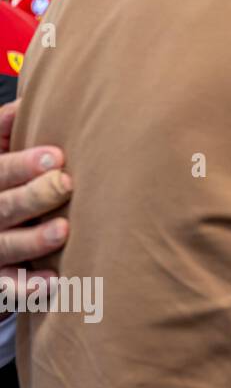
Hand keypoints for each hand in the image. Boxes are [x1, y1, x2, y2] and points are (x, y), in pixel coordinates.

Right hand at [0, 100, 72, 291]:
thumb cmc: (1, 183)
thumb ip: (2, 129)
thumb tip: (27, 100)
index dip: (21, 164)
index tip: (56, 155)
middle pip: (2, 207)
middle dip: (32, 196)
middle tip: (66, 184)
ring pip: (4, 247)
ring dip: (33, 240)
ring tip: (63, 230)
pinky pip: (6, 287)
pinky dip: (27, 287)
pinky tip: (54, 281)